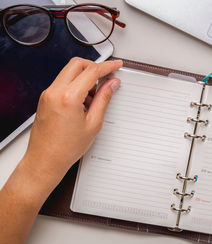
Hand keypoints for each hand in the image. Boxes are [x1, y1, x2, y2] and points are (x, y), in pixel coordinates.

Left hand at [22, 57, 122, 199]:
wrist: (45, 160)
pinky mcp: (46, 98)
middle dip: (94, 67)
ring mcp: (48, 93)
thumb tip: (111, 84)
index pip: (91, 71)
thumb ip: (104, 99)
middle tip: (107, 78)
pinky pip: (63, 82)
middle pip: (77, 64)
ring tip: (94, 98)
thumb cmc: (66, 148)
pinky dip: (76, 85)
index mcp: (68, 97)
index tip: (116, 65)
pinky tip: (84, 101)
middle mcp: (55, 91)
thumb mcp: (93, 123)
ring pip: (69, 72)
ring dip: (85, 77)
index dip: (107, 66)